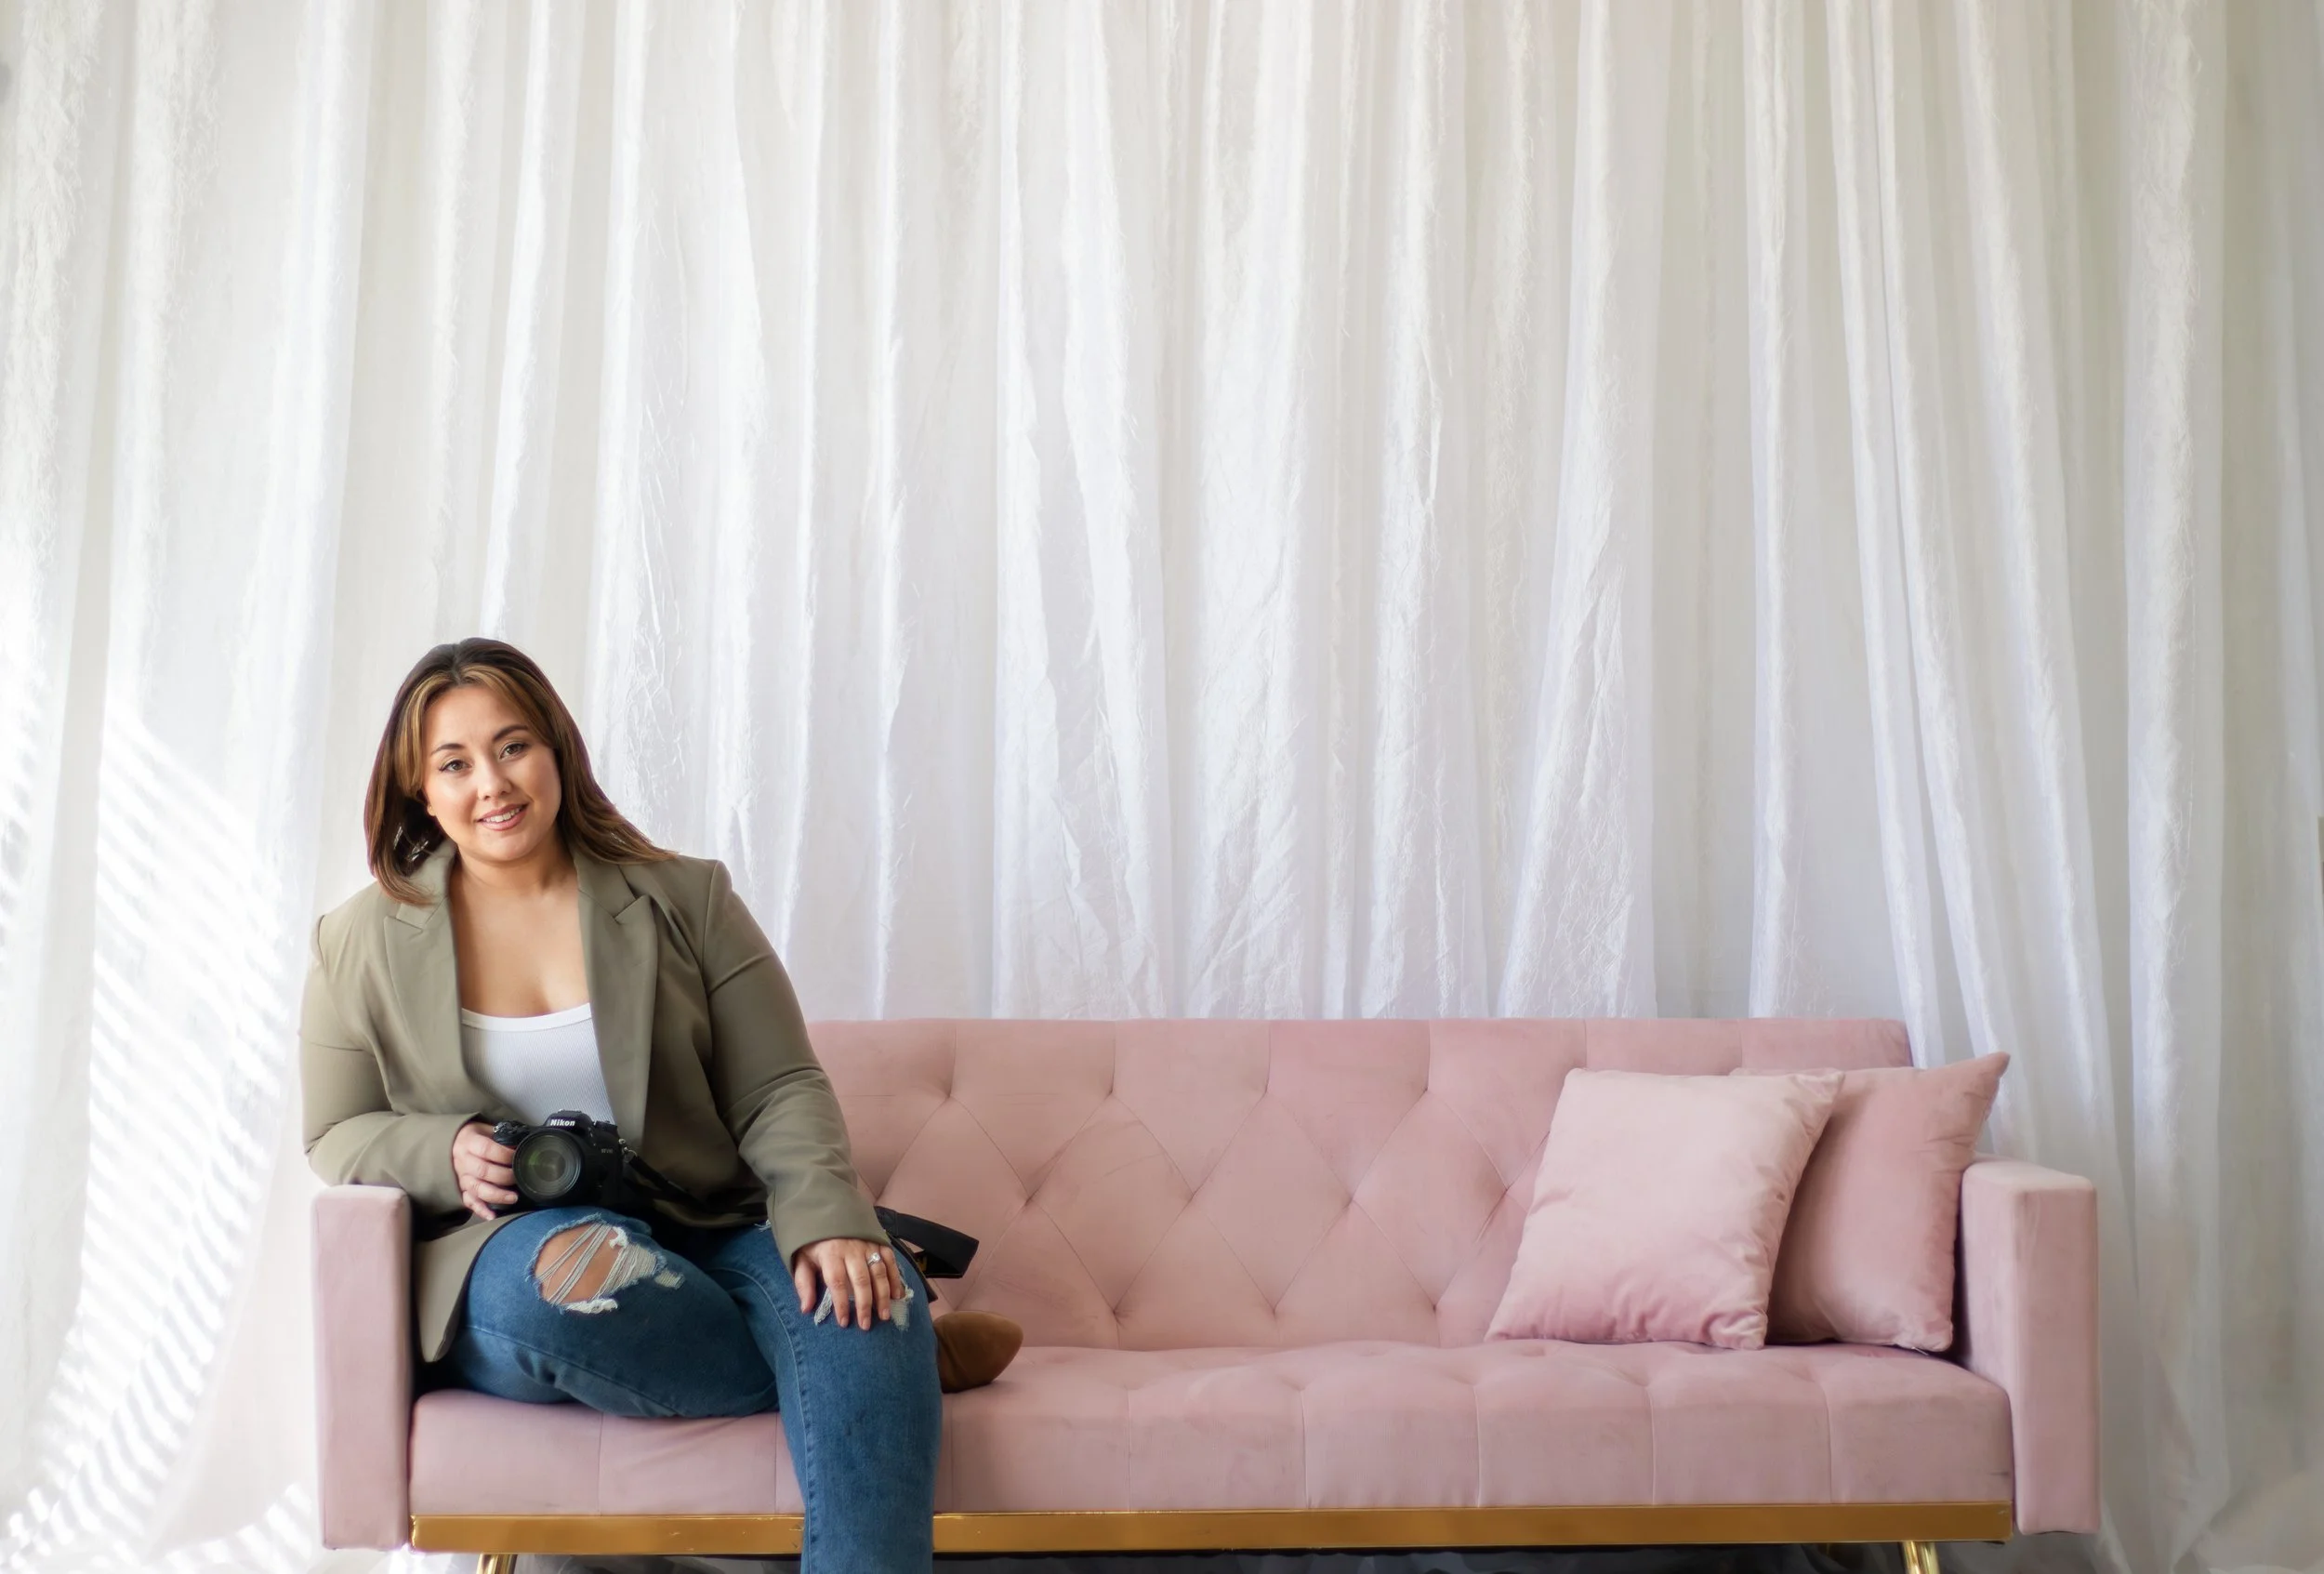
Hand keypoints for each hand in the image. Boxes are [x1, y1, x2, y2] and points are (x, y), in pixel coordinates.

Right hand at [452, 1121, 518, 1220]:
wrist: (454, 1142)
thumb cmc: (476, 1136)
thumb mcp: (486, 1129)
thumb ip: (501, 1137)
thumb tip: (522, 1146)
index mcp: (469, 1142)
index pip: (486, 1149)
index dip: (504, 1154)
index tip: (518, 1157)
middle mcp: (463, 1160)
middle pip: (482, 1171)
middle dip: (504, 1176)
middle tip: (519, 1178)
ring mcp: (461, 1176)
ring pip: (476, 1188)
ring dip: (496, 1195)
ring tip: (513, 1198)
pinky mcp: (460, 1189)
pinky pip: (469, 1201)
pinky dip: (480, 1209)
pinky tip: (492, 1215)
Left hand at [791, 1236, 906, 1329]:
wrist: (827, 1207)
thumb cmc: (814, 1240)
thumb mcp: (801, 1258)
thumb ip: (804, 1282)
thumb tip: (806, 1309)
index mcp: (830, 1254)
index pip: (837, 1283)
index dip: (841, 1304)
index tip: (845, 1323)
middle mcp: (851, 1249)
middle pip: (861, 1280)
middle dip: (865, 1305)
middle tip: (867, 1325)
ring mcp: (868, 1244)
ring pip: (878, 1272)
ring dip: (883, 1295)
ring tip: (885, 1315)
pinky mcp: (879, 1241)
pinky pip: (890, 1261)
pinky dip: (895, 1278)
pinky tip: (897, 1295)